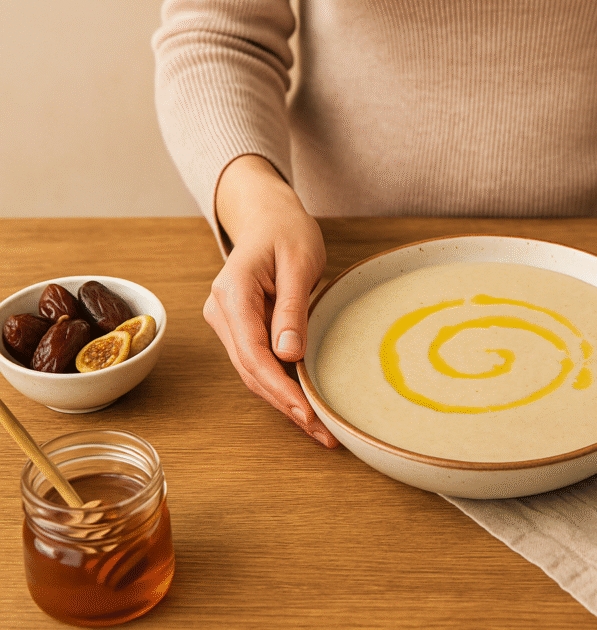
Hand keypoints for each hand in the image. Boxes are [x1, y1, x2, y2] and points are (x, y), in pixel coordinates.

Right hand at [204, 155, 338, 446]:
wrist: (269, 215)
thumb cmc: (287, 231)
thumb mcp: (299, 262)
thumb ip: (292, 308)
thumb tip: (289, 355)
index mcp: (232, 293)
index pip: (252, 353)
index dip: (279, 388)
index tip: (307, 412)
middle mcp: (222, 311)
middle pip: (251, 371)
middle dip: (285, 405)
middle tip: (323, 433)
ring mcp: (228, 322)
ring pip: (253, 373)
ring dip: (284, 401)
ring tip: (320, 428)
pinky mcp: (241, 328)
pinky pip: (259, 363)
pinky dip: (282, 385)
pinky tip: (307, 403)